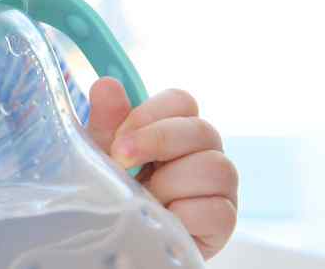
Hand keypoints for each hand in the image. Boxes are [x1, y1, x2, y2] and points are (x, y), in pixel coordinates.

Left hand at [86, 78, 238, 258]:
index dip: (150, 114)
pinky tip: (165, 219)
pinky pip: (219, 210)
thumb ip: (106, 122)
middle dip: (158, 141)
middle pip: (203, 130)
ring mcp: (218, 188)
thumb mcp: (101, 155)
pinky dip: (185, 214)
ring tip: (147, 199)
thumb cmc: (114, 191)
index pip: (181, 101)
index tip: (119, 139)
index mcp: (175, 131)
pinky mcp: (223, 222)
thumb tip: (107, 84)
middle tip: (121, 161)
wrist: (119, 240)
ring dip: (171, 182)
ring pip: (217, 168)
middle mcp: (203, 154)